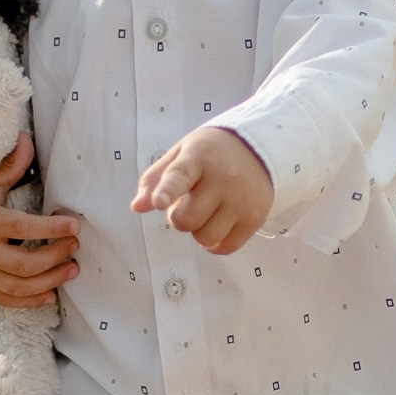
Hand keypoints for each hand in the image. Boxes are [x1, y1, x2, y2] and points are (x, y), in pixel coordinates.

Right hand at [0, 132, 81, 305]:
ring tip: (71, 270)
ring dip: (49, 282)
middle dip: (56, 256)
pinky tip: (49, 294)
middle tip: (76, 246)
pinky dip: (28, 301)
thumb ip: (10, 166)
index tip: (74, 225)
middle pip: (26, 264)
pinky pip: (3, 299)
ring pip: (18, 286)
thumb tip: (28, 139)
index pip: (25, 229)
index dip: (52, 229)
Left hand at [133, 126, 273, 253]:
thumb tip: (137, 207)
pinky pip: (225, 247)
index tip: (159, 202)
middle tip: (188, 203)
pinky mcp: (255, 218)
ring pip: (205, 238)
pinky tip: (216, 225)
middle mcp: (223, 179)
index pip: (180, 176)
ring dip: (198, 231)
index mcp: (198, 157)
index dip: (167, 191)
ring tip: (206, 211)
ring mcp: (241, 200)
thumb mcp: (181, 153)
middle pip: (187, 219)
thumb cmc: (211, 153)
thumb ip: (155, 179)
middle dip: (179, 218)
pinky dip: (214, 244)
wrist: (258, 147)